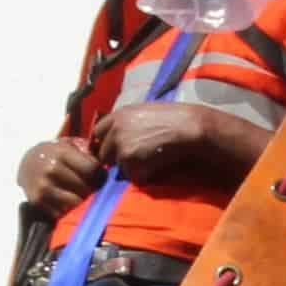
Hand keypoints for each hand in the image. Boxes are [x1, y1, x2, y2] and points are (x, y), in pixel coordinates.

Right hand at [16, 138, 99, 214]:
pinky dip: (67, 209)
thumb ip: (87, 149)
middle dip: (91, 189)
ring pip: (75, 203)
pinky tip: (65, 200)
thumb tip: (108, 157)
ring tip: (78, 194)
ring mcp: (43, 187)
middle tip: (90, 187)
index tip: (100, 177)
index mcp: (61, 153)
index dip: (100, 175)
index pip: (92, 169)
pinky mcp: (37, 201)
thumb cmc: (54, 153)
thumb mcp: (68, 144)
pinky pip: (62, 212)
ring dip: (80, 201)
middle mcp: (51, 170)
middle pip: (85, 188)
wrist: (25, 163)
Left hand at [94, 102, 258, 186]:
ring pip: (116, 165)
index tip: (112, 149)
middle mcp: (115, 129)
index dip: (105, 142)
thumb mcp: (144, 111)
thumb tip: (118, 135)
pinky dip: (139, 174)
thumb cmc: (173, 118)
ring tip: (148, 160)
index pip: (97, 132)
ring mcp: (120, 145)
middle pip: (103, 152)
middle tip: (132, 159)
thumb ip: (127, 122)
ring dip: (128, 166)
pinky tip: (153, 165)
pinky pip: (129, 174)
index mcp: (118, 114)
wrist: (187, 127)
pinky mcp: (129, 160)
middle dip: (114, 157)